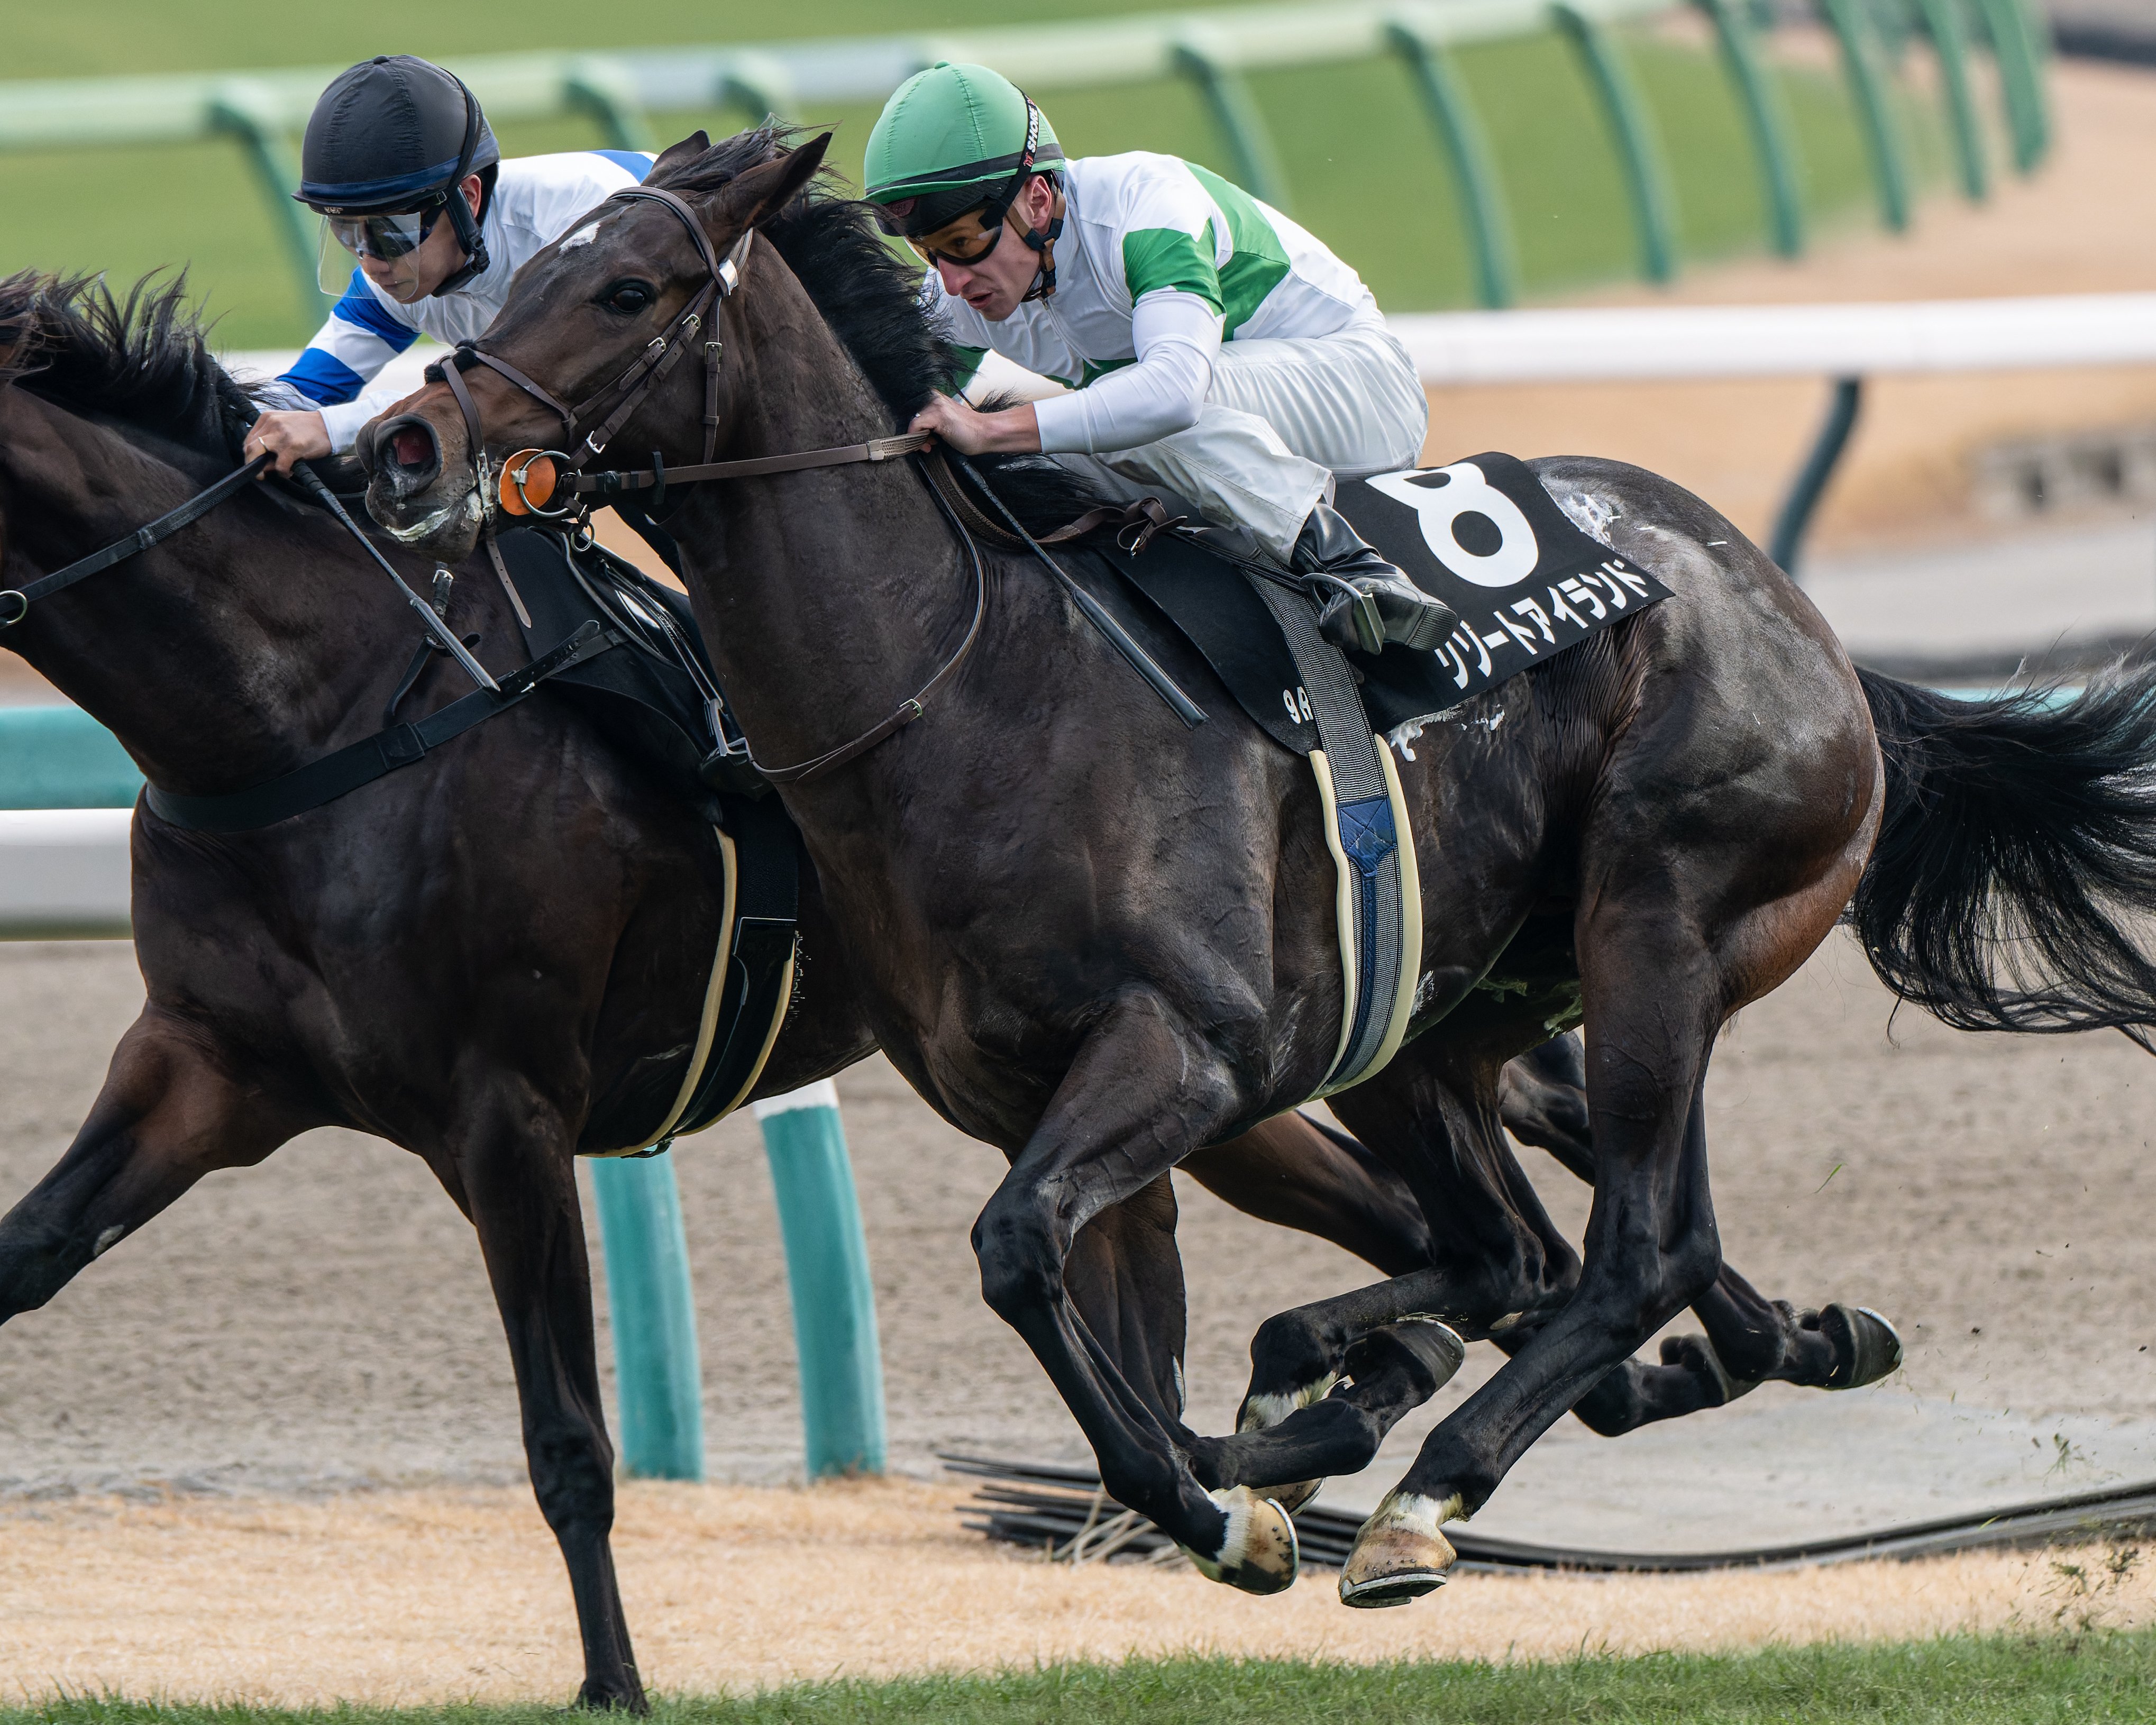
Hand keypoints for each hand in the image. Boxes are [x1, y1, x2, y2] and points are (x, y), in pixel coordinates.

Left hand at [244, 409, 331, 474]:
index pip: (249, 438)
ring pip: (257, 453)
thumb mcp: (285, 427)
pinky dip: (283, 472)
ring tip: (272, 472)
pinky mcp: (292, 446)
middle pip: (249, 446)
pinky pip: (280, 465)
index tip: (256, 462)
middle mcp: (272, 424)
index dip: (250, 453)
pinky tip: (289, 471)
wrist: (330, 426)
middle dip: (251, 462)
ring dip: (261, 468)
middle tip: (259, 472)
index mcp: (267, 417)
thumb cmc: (309, 428)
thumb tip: (264, 462)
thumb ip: (272, 439)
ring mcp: (281, 434)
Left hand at [907, 392, 1039, 455]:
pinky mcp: (938, 415)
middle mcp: (934, 397)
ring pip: (912, 420)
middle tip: (926, 445)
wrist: (986, 434)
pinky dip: (916, 439)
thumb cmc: (968, 433)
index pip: (912, 409)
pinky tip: (927, 446)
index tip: (920, 440)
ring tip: (928, 446)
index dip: (912, 427)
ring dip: (915, 438)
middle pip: (909, 415)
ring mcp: (936, 405)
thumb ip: (929, 426)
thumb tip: (913, 435)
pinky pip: (915, 425)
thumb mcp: (943, 427)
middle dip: (914, 433)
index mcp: (935, 398)